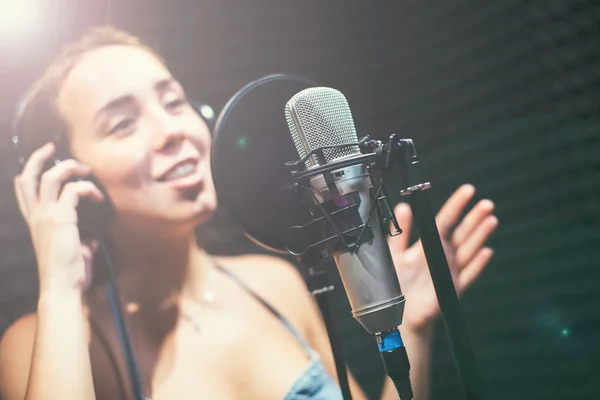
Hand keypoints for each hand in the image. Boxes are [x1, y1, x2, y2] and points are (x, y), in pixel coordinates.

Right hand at [14, 142, 104, 292]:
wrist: (63, 286)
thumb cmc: (68, 272)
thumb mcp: (73, 251)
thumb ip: (81, 240)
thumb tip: (92, 237)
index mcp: (35, 222)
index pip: (23, 192)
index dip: (27, 173)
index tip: (41, 161)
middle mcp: (36, 216)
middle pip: (28, 178)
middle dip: (38, 158)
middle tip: (52, 147)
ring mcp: (46, 216)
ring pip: (50, 177)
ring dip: (68, 167)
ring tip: (84, 168)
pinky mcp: (61, 218)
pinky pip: (74, 190)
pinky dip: (88, 188)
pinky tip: (98, 196)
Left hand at [389, 184, 497, 332]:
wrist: (399, 312)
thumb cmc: (396, 281)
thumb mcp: (394, 253)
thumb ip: (400, 231)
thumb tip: (403, 207)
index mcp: (429, 244)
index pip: (445, 220)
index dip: (456, 204)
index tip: (467, 190)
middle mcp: (443, 254)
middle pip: (462, 232)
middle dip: (474, 217)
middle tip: (486, 203)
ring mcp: (451, 270)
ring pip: (469, 249)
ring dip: (480, 235)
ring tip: (491, 220)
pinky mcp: (453, 287)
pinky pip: (469, 275)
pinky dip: (478, 264)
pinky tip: (487, 252)